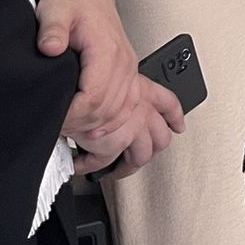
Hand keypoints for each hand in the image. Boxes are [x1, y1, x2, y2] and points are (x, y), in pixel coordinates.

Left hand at [39, 0, 137, 140]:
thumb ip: (52, 29)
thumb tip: (50, 47)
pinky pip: (130, 104)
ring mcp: (128, 68)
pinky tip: (99, 129)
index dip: (73, 115)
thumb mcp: (55, 10)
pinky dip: (115, 121)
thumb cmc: (73, 1)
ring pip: (120, 111)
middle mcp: (123, 62)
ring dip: (97, 126)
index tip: (54, 118)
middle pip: (108, 110)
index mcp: (107, 50)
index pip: (94, 97)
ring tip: (73, 130)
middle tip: (57, 127)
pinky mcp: (127, 72)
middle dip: (81, 125)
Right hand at [71, 75, 185, 177]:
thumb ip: (117, 89)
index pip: (168, 103)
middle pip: (161, 137)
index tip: (178, 125)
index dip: (175, 117)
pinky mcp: (114, 143)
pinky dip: (91, 167)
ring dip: (127, 166)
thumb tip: (112, 101)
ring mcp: (132, 127)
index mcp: (142, 88)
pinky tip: (81, 165)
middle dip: (152, 150)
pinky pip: (105, 162)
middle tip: (139, 156)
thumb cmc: (80, 75)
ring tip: (113, 169)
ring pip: (141, 156)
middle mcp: (142, 108)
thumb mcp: (105, 75)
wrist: (66, 82)